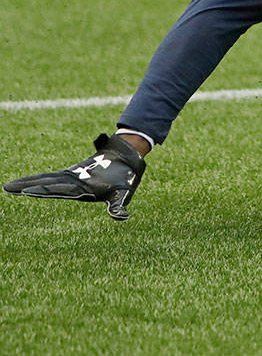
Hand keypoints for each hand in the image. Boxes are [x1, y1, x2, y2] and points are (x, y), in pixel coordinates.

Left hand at [4, 134, 146, 220]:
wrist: (130, 162)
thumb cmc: (127, 179)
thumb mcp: (123, 193)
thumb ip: (118, 206)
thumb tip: (120, 218)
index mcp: (82, 191)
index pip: (58, 191)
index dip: (42, 189)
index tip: (25, 192)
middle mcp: (74, 187)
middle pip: (46, 186)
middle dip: (27, 187)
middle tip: (7, 188)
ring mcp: (72, 181)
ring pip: (46, 181)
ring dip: (28, 183)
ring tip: (8, 187)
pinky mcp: (73, 174)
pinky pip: (52, 176)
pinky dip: (39, 178)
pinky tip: (28, 182)